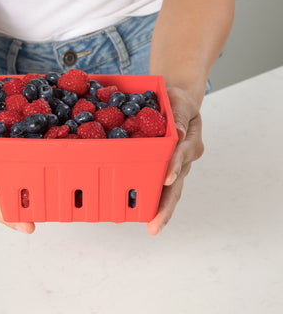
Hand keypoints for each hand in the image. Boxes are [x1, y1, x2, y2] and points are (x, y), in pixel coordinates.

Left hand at [147, 87, 203, 234]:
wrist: (176, 104)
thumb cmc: (178, 101)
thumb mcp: (181, 101)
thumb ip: (179, 116)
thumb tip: (178, 133)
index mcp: (190, 142)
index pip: (182, 156)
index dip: (174, 167)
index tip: (168, 178)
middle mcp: (184, 160)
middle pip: (176, 185)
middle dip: (166, 206)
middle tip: (155, 226)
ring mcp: (174, 168)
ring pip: (168, 191)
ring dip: (160, 209)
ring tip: (151, 226)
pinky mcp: (162, 168)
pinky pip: (155, 184)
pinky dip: (149, 197)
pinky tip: (136, 210)